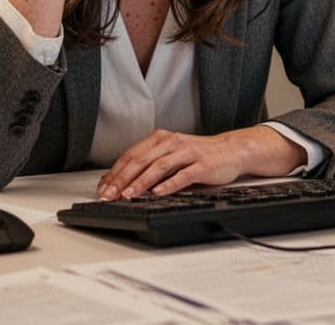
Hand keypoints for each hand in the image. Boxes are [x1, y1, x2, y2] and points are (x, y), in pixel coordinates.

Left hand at [96, 127, 305, 199]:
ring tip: (129, 195)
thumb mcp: (170, 156)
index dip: (115, 173)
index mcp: (160, 139)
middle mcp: (171, 142)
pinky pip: (183, 175)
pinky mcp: (202, 164)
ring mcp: (187, 152)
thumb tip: (117, 180)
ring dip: (141, 182)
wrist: (232, 150)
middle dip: (122, 179)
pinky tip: (158, 193)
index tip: (103, 188)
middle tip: (109, 194)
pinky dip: (169, 184)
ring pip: (158, 167)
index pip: (131, 156)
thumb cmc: (199, 156)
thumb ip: (147, 165)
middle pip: (141, 160)